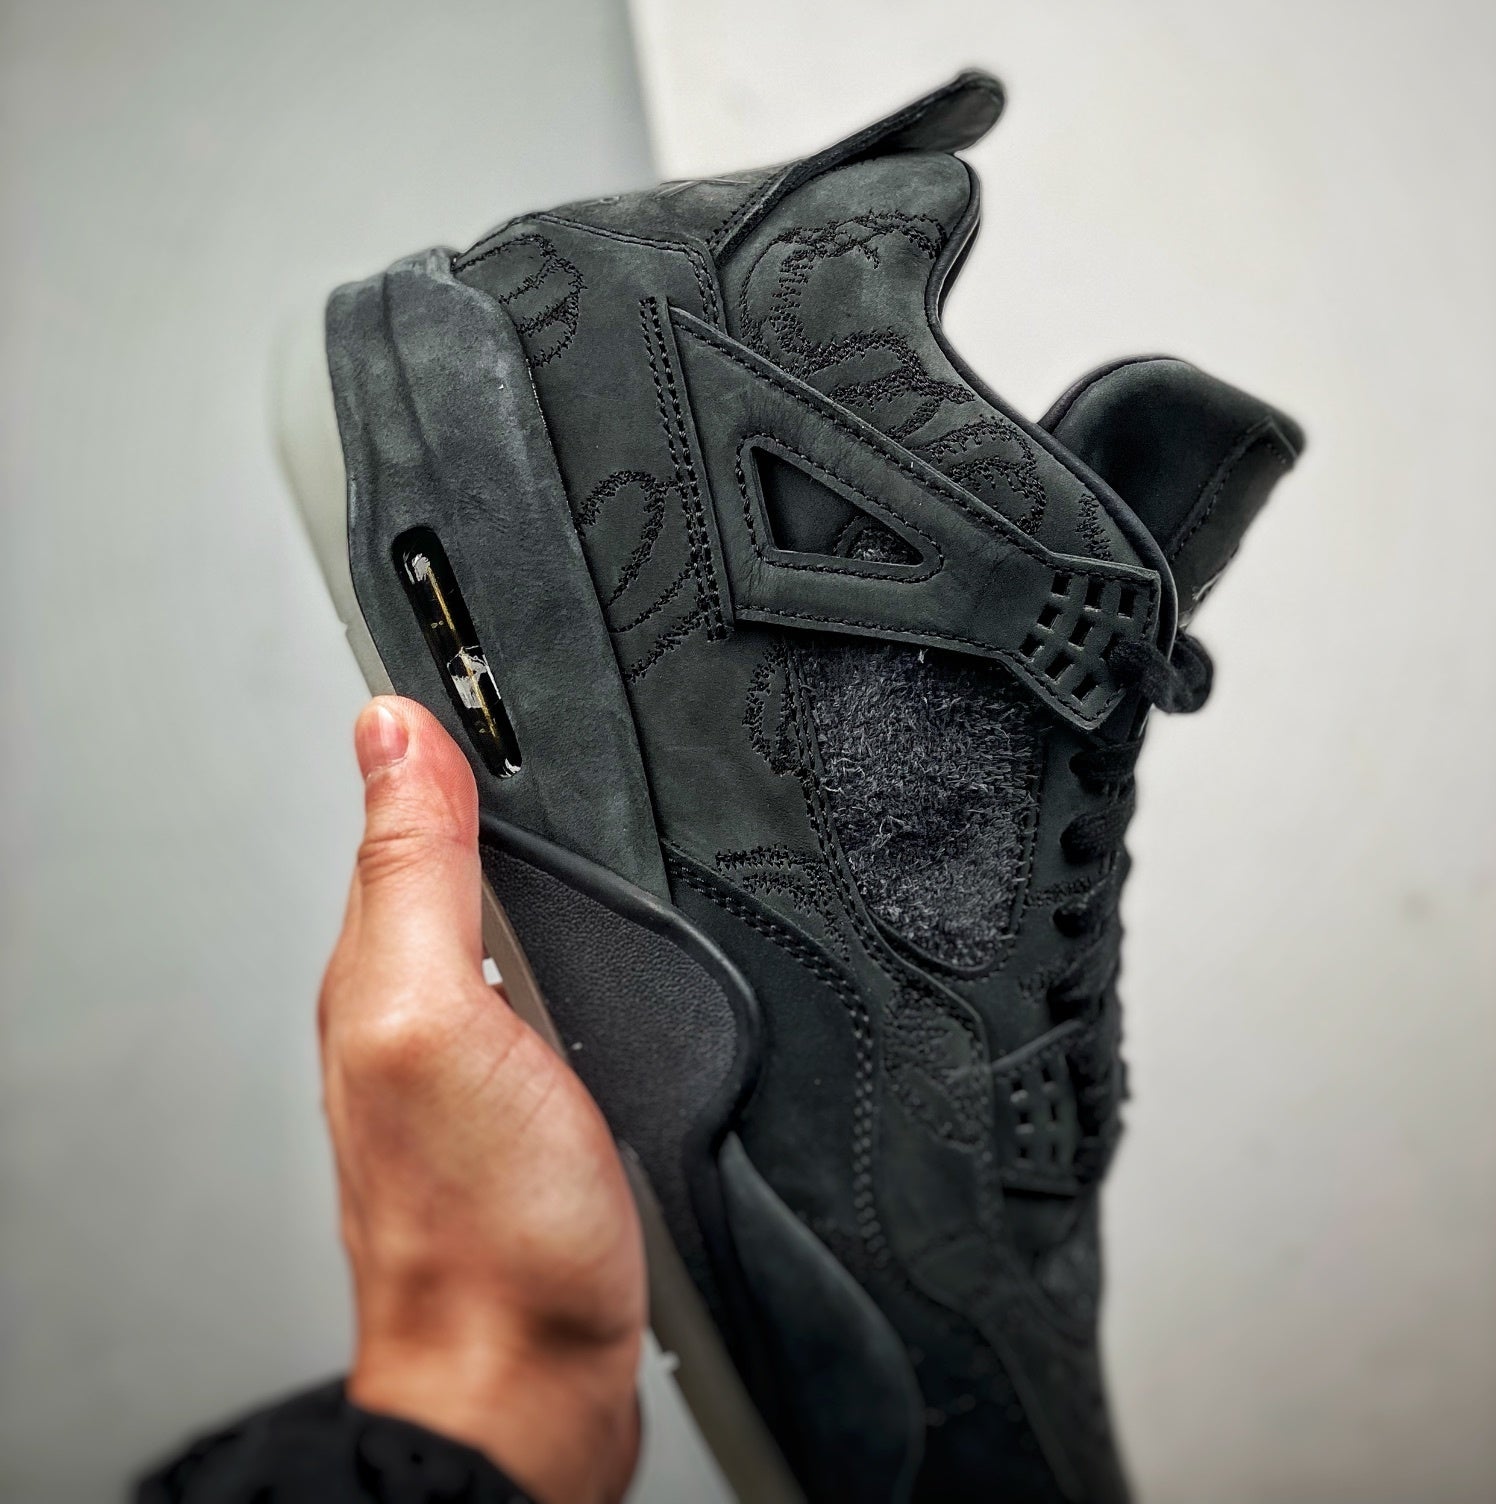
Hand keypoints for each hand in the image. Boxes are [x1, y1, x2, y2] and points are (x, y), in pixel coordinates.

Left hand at [318, 697, 645, 1503]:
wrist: (537, 1384)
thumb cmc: (490, 1235)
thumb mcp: (434, 1015)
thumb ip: (412, 873)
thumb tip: (390, 725)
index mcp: (384, 963)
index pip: (398, 801)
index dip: (435, 713)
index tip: (467, 636)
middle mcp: (419, 999)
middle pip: (446, 842)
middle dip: (482, 758)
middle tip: (518, 676)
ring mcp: (480, 1049)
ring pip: (497, 902)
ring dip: (520, 833)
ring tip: (546, 757)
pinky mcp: (538, 1093)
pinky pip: (540, 970)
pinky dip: (561, 916)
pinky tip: (584, 910)